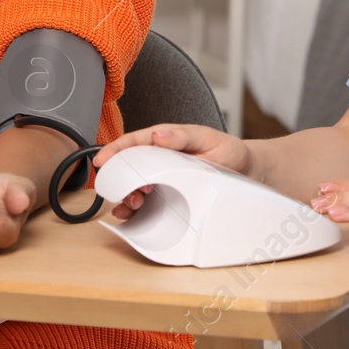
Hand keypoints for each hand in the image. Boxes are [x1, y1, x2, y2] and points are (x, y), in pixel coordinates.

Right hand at [93, 124, 252, 220]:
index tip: (102, 160)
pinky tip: (133, 215)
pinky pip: (148, 203)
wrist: (247, 171)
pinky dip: (136, 210)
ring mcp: (164, 178)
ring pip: (136, 187)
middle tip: (125, 190)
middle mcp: (160, 159)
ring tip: (133, 204)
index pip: (134, 142)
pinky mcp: (171, 196)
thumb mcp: (208, 138)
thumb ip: (183, 135)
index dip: (115, 150)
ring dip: (128, 196)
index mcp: (166, 140)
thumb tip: (159, 134)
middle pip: (130, 168)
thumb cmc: (228, 151)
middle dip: (121, 179)